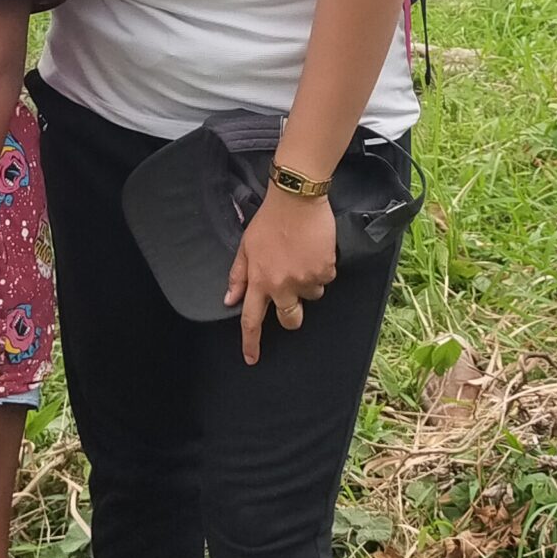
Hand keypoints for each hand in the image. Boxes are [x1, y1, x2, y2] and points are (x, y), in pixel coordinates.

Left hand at [224, 192, 336, 365]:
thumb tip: (230, 300)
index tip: (251, 358)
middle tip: (291, 295)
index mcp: (259, 280)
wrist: (297, 199)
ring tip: (301, 257)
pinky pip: (326, 279)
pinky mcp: (325, 270)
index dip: (251, 342)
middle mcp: (282, 285)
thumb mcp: (246, 247)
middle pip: (290, 319)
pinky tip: (314, 251)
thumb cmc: (269, 220)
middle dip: (291, 315)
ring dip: (307, 283)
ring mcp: (305, 279)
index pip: (252, 319)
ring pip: (311, 296)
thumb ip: (238, 276)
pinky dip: (321, 269)